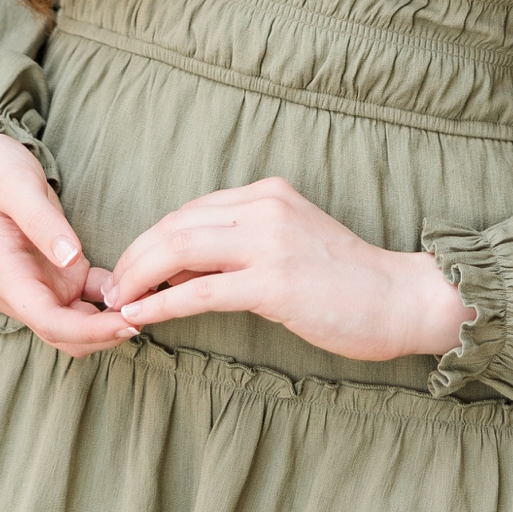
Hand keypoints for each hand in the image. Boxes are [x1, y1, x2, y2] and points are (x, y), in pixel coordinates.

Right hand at [0, 126, 138, 359]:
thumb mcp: (15, 186)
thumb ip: (42, 223)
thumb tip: (71, 257)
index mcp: (6, 276)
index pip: (50, 322)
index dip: (90, 331)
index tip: (129, 322)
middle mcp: (22, 290)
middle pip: (66, 334)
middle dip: (106, 333)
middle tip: (152, 313)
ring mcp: (41, 283)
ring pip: (78, 323)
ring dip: (111, 320)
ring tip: (153, 301)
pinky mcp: (58, 270)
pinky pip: (89, 297)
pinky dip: (113, 298)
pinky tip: (142, 286)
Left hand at [101, 176, 467, 363]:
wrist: (402, 299)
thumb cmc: (348, 282)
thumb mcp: (290, 247)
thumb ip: (238, 249)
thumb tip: (176, 272)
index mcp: (269, 193)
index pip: (189, 210)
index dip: (150, 240)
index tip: (129, 269)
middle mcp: (265, 207)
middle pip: (174, 224)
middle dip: (133, 257)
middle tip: (110, 289)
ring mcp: (270, 242)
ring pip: (178, 249)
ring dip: (137, 277)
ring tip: (116, 303)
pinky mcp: (274, 282)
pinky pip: (200, 292)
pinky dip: (161, 304)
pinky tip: (140, 317)